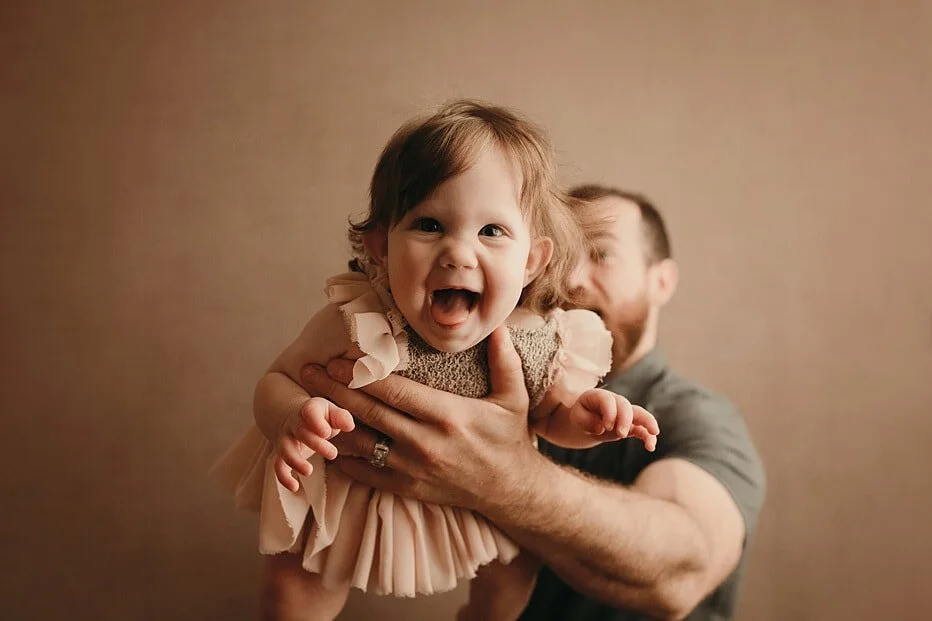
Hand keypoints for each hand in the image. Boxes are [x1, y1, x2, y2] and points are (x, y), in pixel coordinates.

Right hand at [272, 397, 354, 491]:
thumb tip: (349, 426)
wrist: (290, 416)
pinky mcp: (282, 455)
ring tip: (309, 471)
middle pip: (301, 432)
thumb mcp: (331, 412)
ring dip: (295, 461)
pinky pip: (278, 466)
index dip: (317, 422)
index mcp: (309, 410)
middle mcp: (294, 424)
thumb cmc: (319, 417)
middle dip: (316, 444)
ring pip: (285, 450)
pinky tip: (295, 487)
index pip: (310, 411)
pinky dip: (283, 478)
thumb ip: (342, 417)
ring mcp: (286, 440)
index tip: (327, 433)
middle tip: (333, 454)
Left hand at [297, 327, 542, 512]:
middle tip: (308, 372)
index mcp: (447, 415)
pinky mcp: (406, 487)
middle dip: (334, 391)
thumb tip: (493, 326)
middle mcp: (425, 443)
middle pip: (369, 413)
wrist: (510, 490)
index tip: (337, 359)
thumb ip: (504, 360)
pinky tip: (325, 440)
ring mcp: (412, 468)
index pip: (394, 391)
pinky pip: (365, 472)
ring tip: (307, 404)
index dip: (361, 375)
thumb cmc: (508, 438)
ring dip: (331, 423)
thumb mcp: (514, 397)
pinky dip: (342, 458)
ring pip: (360, 444)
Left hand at [569, 389, 659, 450]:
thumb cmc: (582, 416)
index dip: (609, 413)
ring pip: (640, 414)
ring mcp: (625, 413)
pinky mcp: (631, 426)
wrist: (587, 420)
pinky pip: (642, 429)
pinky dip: (648, 437)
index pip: (608, 400)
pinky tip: (651, 447)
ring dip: (647, 423)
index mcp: (600, 396)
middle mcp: (616, 402)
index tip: (605, 427)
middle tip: (620, 434)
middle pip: (625, 406)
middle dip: (625, 420)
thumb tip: (601, 428)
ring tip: (653, 434)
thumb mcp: (577, 417)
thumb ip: (586, 420)